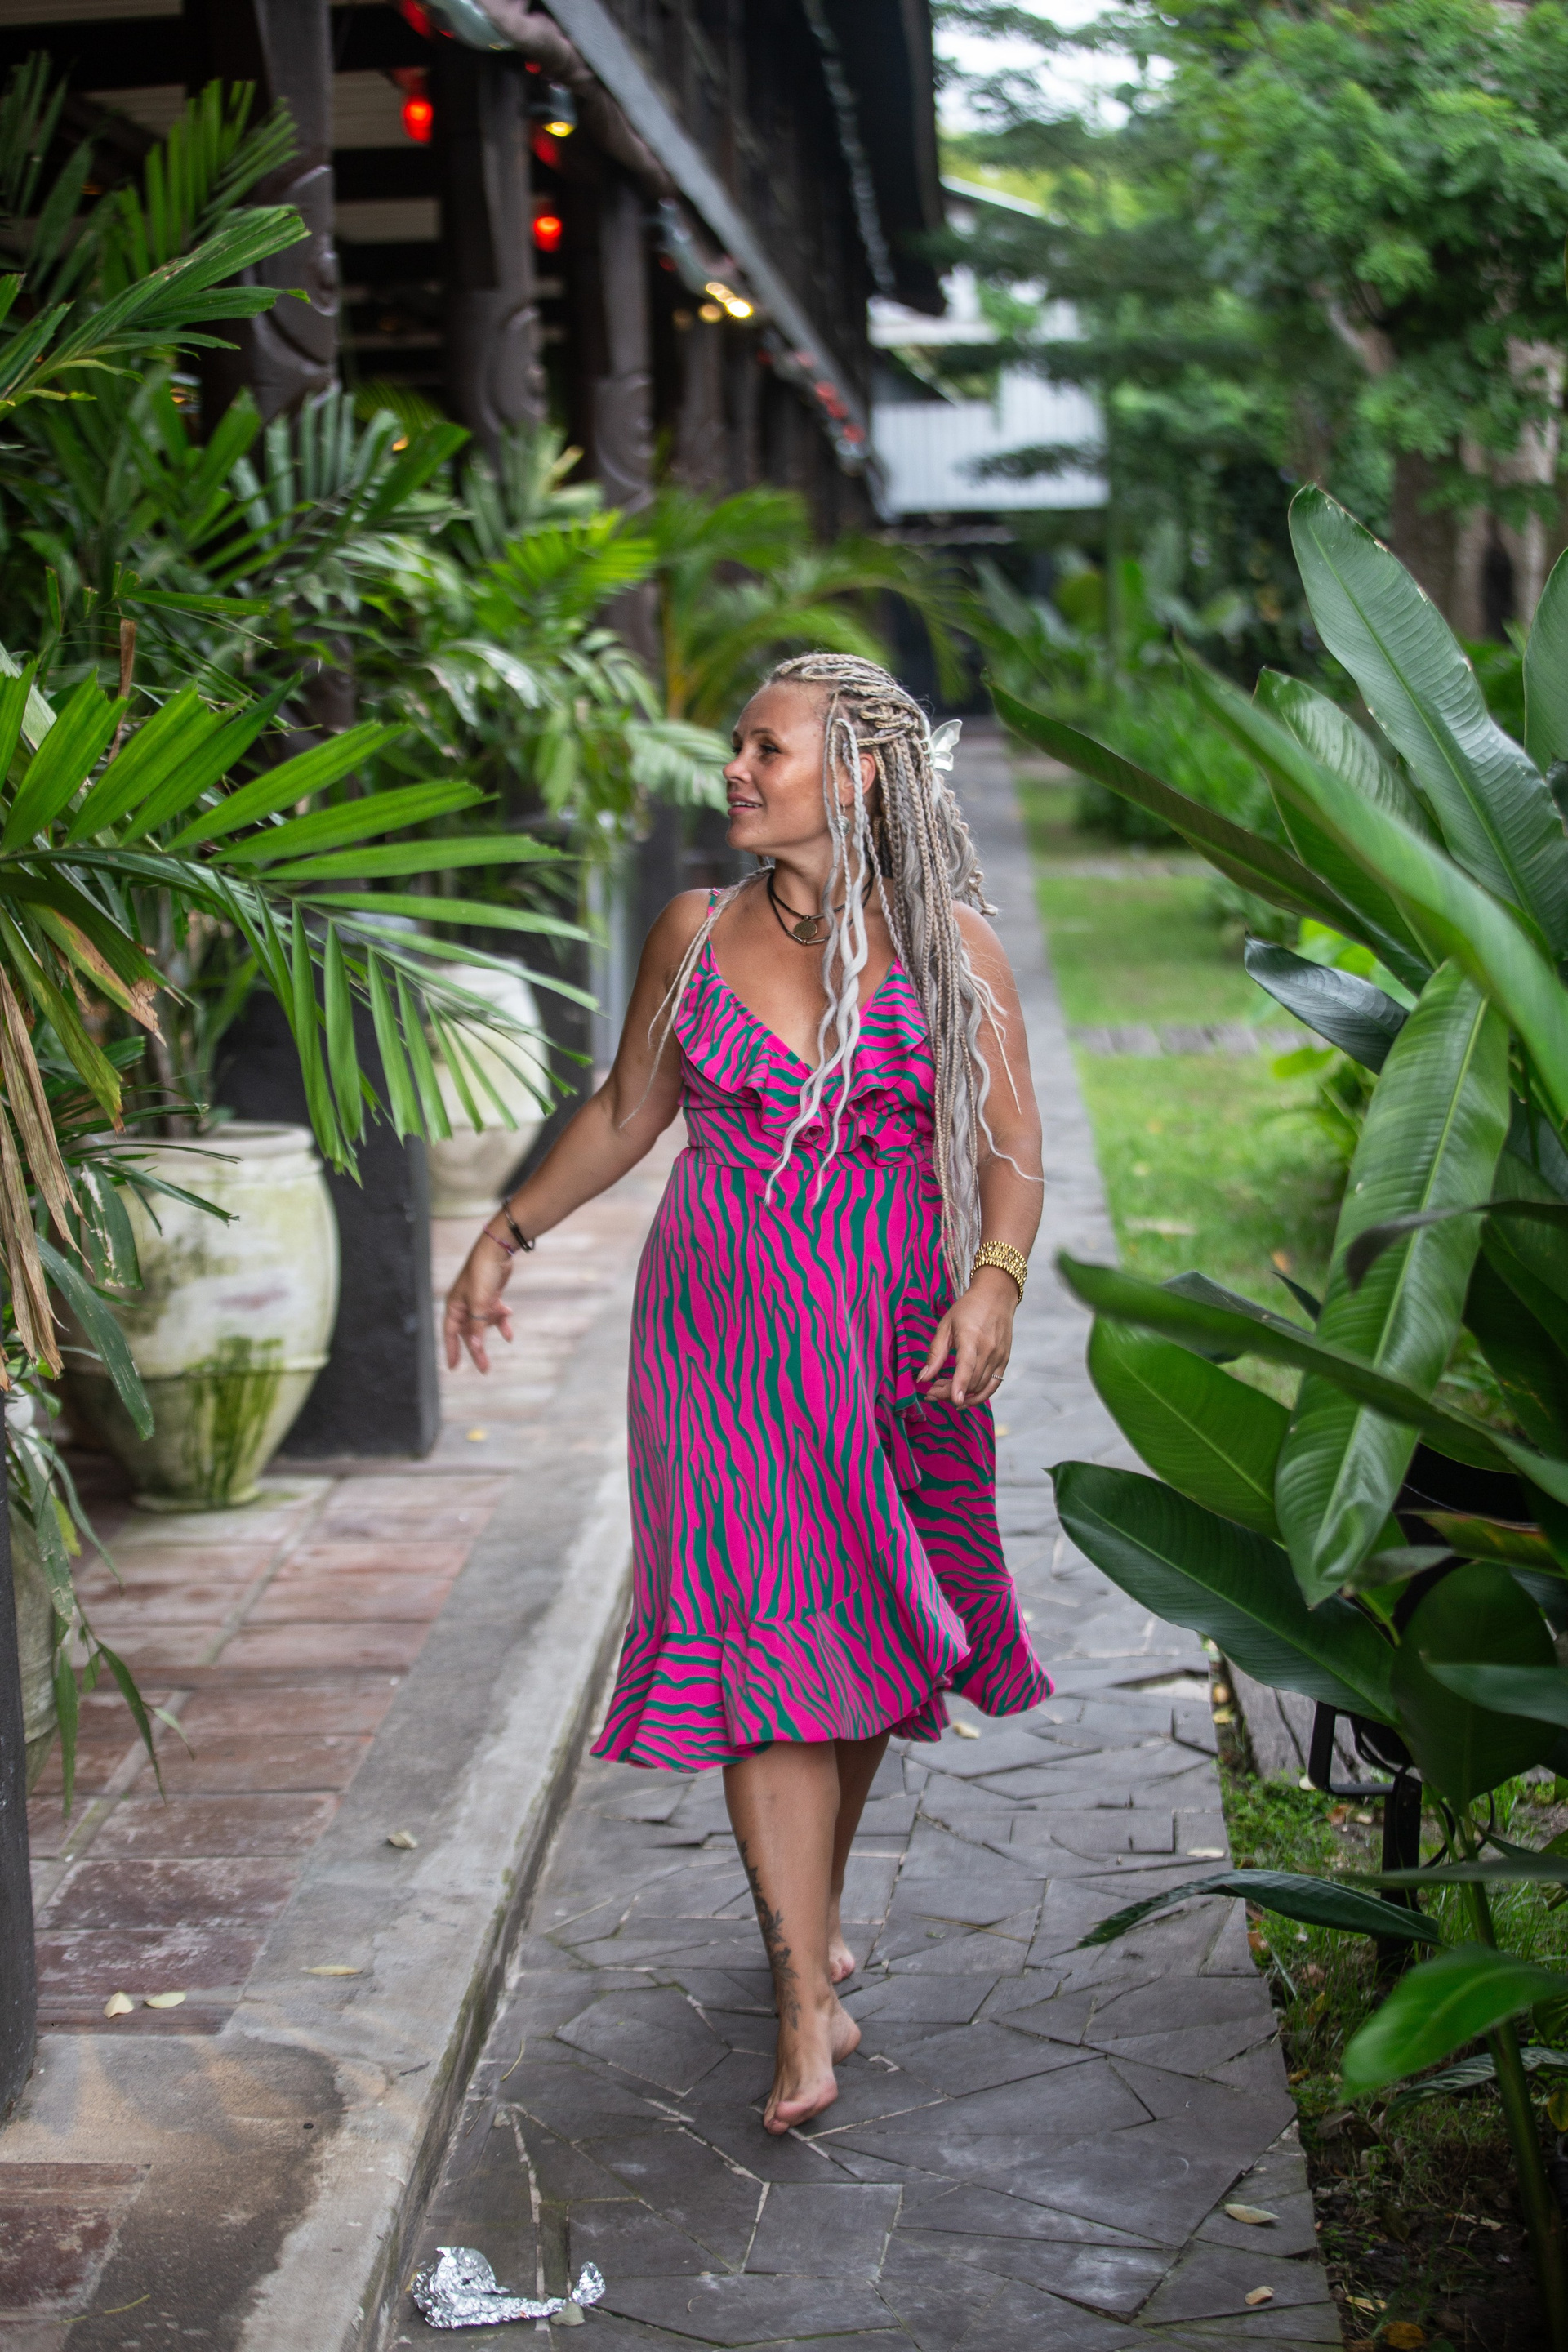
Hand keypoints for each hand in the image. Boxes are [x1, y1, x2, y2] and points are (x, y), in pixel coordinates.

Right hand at [444, 1232, 515, 1372]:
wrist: (498, 1250)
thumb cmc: (482, 1273)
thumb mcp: (480, 1303)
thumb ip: (477, 1326)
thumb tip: (475, 1347)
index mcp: (454, 1306)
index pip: (450, 1334)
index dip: (451, 1351)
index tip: (453, 1368)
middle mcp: (464, 1305)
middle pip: (469, 1333)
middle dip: (477, 1349)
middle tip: (485, 1369)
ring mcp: (477, 1301)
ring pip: (484, 1324)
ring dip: (494, 1327)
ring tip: (507, 1331)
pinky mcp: (490, 1296)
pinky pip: (494, 1314)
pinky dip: (502, 1321)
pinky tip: (510, 1331)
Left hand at [915, 1270, 1016, 1407]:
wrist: (997, 1296)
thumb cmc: (968, 1309)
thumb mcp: (946, 1326)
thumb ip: (935, 1353)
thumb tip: (923, 1378)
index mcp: (971, 1337)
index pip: (967, 1366)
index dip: (960, 1384)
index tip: (955, 1400)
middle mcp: (989, 1349)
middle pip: (971, 1382)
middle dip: (949, 1393)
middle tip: (931, 1392)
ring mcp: (999, 1357)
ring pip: (981, 1387)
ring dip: (961, 1395)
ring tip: (943, 1390)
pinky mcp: (1004, 1361)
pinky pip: (993, 1386)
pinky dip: (979, 1396)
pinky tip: (964, 1398)